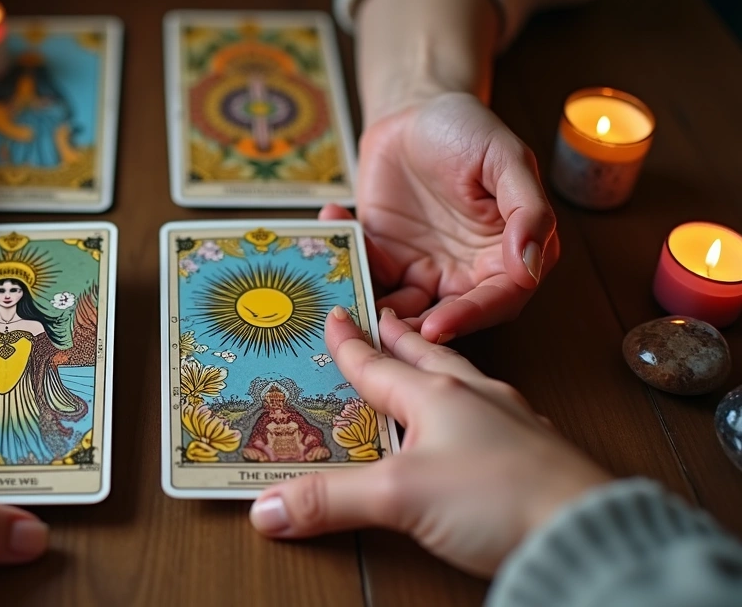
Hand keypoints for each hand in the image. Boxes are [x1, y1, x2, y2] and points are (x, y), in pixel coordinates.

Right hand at [248, 307, 607, 575]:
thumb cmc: (499, 498)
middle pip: (426, 358)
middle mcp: (475, 398)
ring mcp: (509, 424)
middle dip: (399, 340)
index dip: (350, 343)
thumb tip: (266, 508)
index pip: (378, 363)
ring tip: (422, 366)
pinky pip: (492, 415)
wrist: (582, 534)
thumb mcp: (398, 497)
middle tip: (381, 319)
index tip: (332, 315)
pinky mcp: (532, 455)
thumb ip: (329, 500)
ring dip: (436, 369)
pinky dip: (471, 408)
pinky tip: (473, 425)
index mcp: (437, 394)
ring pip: (463, 383)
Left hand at [324, 92, 558, 342]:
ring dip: (374, 307)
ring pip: (402, 308)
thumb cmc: (468, 130)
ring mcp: (422, 269)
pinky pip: (366, 274)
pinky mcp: (384, 259)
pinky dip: (347, 257)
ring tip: (349, 294)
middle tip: (382, 331)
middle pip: (447, 317)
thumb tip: (531, 266)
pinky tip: (336, 218)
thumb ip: (527, 210)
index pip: (498, 300)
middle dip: (414, 330)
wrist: (415, 113)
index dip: (470, 317)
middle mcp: (466, 271)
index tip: (437, 326)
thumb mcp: (506, 159)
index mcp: (507, 254)